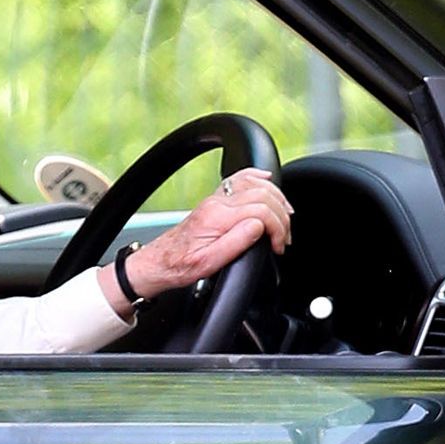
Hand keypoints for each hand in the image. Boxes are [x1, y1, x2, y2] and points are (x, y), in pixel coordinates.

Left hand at [97, 168, 291, 312]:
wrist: (160, 262)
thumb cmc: (181, 266)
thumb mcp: (208, 264)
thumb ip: (235, 243)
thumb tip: (259, 226)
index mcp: (217, 217)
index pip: (261, 211)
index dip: (278, 228)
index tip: (278, 246)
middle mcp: (217, 203)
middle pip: (263, 195)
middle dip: (282, 216)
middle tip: (283, 239)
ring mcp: (216, 199)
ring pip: (255, 184)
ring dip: (277, 199)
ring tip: (285, 219)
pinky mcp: (216, 201)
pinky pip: (240, 179)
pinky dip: (257, 177)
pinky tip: (267, 180)